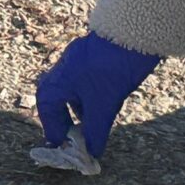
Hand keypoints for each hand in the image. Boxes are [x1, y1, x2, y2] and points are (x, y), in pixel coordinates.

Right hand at [35, 32, 160, 158]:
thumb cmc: (114, 67)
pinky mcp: (96, 57)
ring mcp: (80, 61)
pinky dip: (93, 99)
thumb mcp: (104, 105)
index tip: (65, 146)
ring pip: (75, 91)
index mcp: (59, 79)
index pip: (47, 109)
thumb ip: (96, 131)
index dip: (55, 129)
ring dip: (82, 110)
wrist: (136, 32)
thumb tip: (92, 152)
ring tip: (94, 126)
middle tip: (77, 138)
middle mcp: (65, 68)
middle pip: (58, 99)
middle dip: (67, 120)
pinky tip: (106, 107)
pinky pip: (87, 83)